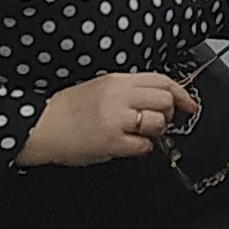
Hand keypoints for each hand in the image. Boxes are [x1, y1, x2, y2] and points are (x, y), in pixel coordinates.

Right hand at [22, 72, 189, 166]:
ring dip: (155, 131)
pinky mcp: (111, 142)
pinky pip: (144, 146)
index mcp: (116, 80)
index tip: (189, 104)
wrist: (39, 127)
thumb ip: (128, 90)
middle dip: (167, 113)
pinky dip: (142, 148)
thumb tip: (158, 97)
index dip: (181, 93)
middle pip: (165, 100)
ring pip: (158, 122)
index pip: (162, 80)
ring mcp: (115, 119)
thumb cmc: (66, 110)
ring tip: (137, 133)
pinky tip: (127, 145)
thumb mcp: (99, 88)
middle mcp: (118, 97)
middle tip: (155, 121)